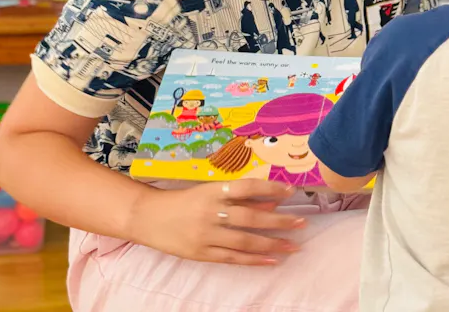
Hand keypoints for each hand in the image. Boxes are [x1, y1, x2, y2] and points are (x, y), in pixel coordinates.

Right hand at [129, 179, 305, 264]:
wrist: (147, 217)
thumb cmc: (183, 200)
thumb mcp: (209, 191)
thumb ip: (238, 196)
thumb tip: (271, 199)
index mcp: (213, 191)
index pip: (247, 187)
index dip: (270, 188)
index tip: (292, 191)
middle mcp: (211, 212)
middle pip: (251, 217)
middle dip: (279, 221)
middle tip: (302, 222)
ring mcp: (206, 235)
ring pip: (245, 241)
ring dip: (272, 244)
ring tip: (293, 245)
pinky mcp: (201, 253)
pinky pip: (232, 258)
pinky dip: (254, 260)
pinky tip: (271, 260)